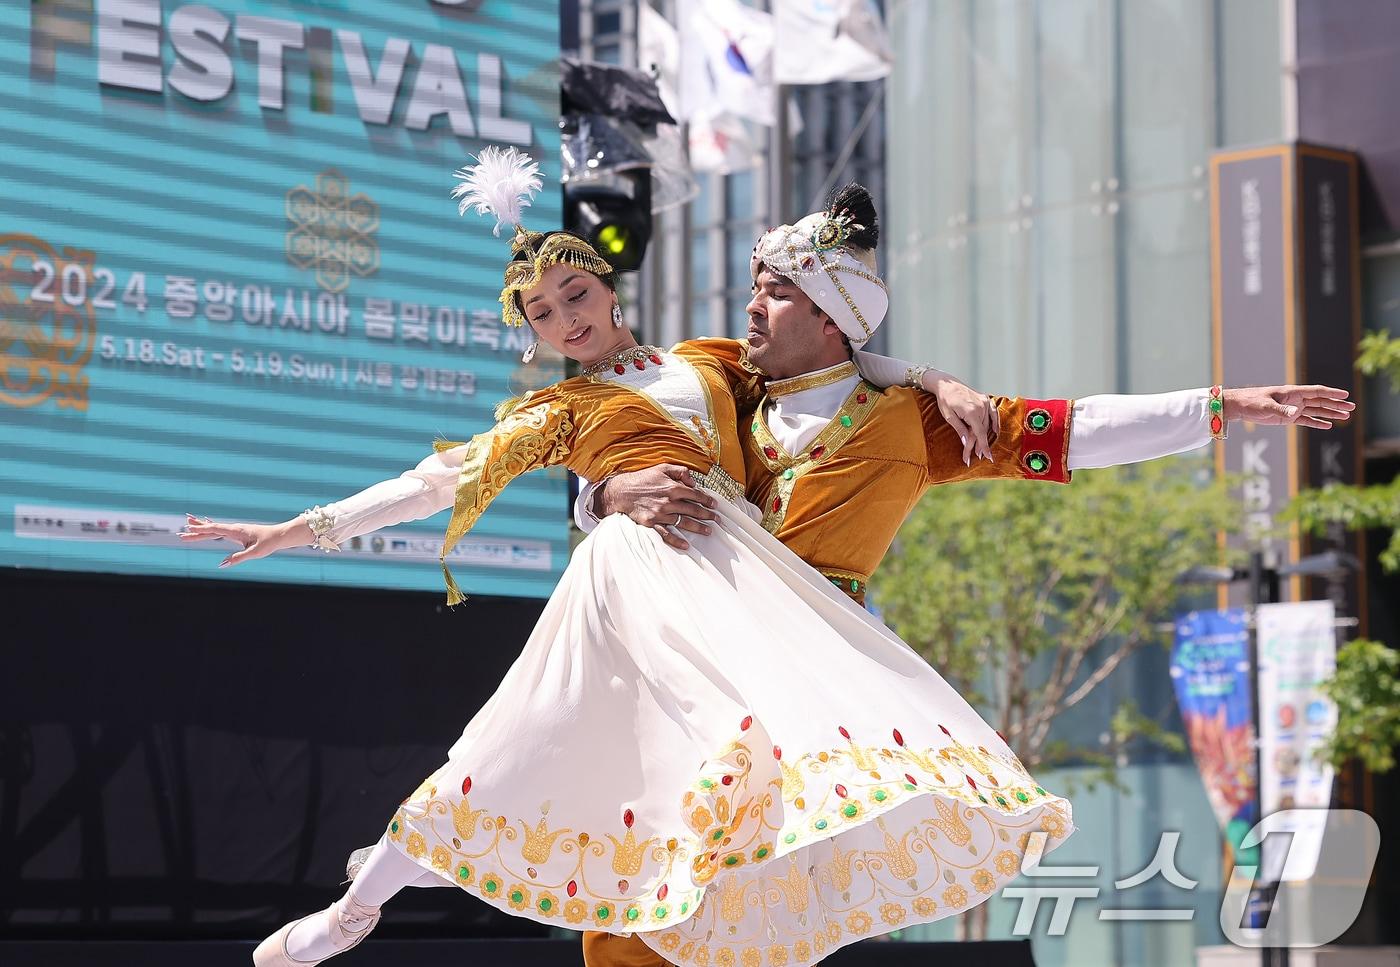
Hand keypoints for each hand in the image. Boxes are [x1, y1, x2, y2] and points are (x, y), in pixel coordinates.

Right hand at [178, 513, 307, 566]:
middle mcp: (233, 528)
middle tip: (180, 533)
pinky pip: (221, 530)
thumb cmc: (268, 543)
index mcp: (235, 531)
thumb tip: (222, 564)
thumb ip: (238, 558)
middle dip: (196, 531)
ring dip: (201, 527)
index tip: (187, 530)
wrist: (280, 535)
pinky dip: (211, 527)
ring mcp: (235, 530)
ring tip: (188, 523)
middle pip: (211, 529)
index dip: (200, 530)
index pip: (214, 529)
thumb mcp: (254, 553)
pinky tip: (206, 525)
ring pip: (214, 528)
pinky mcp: (238, 532)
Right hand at [596, 465, 719, 550]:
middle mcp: (668, 502)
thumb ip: (680, 471)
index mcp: (672, 487)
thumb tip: (693, 481)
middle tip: (717, 520)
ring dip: (697, 527)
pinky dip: (676, 540)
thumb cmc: (643, 479)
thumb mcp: (662, 468)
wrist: (622, 491)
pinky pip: (666, 534)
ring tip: (708, 531)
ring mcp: (660, 514)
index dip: (707, 500)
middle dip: (707, 515)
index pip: (695, 495)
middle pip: (693, 510)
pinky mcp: (651, 524)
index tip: (715, 505)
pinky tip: (686, 545)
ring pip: (683, 522)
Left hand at [930, 376, 993, 464]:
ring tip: (982, 448)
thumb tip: (966, 442)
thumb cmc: (945, 400)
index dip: (984, 446)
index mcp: (971, 412)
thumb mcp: (949, 416)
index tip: (988, 457)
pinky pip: (993, 412)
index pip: (979, 433)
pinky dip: (995, 422)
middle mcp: (981, 406)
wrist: (947, 384)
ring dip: (986, 436)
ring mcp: (984, 402)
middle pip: (983, 430)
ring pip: (987, 423)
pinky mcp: (985, 399)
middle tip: (977, 457)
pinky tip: (995, 431)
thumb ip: (959, 429)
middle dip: (980, 444)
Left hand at [1223, 385, 1354, 428]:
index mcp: (1293, 392)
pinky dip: (1317, 423)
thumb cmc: (1252, 402)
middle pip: (1321, 401)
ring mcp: (1293, 408)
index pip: (1317, 392)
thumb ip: (1282, 410)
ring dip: (1330, 414)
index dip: (1332, 393)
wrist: (1240, 407)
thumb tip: (1296, 412)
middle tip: (1352, 408)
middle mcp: (1296, 399)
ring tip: (1346, 417)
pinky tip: (1328, 426)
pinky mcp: (1288, 418)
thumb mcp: (1266, 405)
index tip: (1346, 395)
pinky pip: (1306, 420)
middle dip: (1336, 404)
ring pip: (1316, 411)